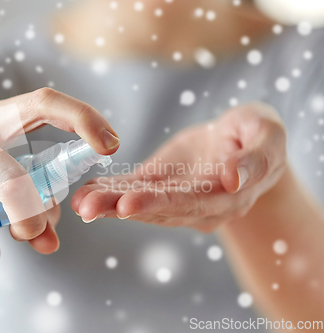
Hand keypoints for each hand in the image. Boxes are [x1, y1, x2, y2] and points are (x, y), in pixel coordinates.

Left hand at [72, 103, 285, 231]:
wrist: (243, 140)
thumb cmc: (260, 135)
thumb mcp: (268, 137)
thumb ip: (256, 159)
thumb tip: (235, 179)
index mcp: (225, 197)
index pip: (189, 203)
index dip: (158, 203)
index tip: (127, 204)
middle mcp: (197, 205)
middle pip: (156, 208)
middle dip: (120, 207)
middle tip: (87, 207)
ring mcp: (175, 197)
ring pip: (139, 202)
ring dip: (108, 202)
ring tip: (79, 202)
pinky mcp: (160, 184)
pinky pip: (133, 188)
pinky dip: (110, 190)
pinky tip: (86, 189)